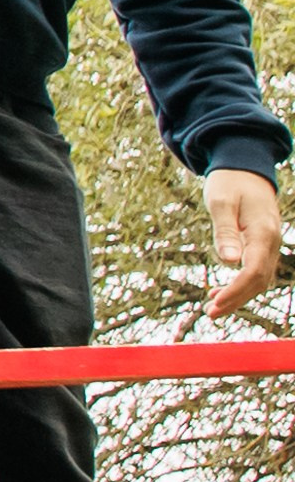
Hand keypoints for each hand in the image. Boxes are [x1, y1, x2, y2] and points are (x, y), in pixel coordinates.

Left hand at [205, 165, 284, 316]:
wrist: (245, 168)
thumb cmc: (230, 182)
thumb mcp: (220, 201)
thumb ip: (225, 231)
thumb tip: (229, 261)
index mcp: (263, 231)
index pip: (253, 271)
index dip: (236, 291)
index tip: (215, 303)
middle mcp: (271, 241)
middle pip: (259, 280)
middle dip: (236, 299)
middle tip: (209, 313)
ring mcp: (269, 245)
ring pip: (259, 279)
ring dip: (238, 296)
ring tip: (212, 308)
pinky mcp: (262, 246)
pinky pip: (256, 271)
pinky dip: (240, 285)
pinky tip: (219, 292)